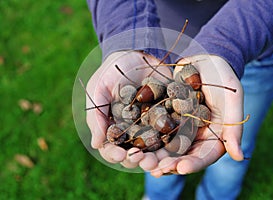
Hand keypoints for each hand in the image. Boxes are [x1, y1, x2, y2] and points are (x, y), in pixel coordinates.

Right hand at [85, 50, 172, 169]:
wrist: (138, 53)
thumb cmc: (114, 71)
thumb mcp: (100, 88)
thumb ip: (97, 115)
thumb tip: (96, 145)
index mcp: (112, 127)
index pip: (111, 148)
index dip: (114, 154)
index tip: (120, 153)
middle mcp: (131, 131)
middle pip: (132, 154)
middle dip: (136, 160)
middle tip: (142, 159)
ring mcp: (150, 127)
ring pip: (152, 150)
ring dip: (154, 158)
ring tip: (157, 160)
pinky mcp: (167, 119)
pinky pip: (170, 135)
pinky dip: (172, 144)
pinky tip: (174, 148)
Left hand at [151, 55, 244, 176]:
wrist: (204, 59)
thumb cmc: (223, 77)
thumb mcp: (232, 98)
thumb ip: (234, 126)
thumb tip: (240, 157)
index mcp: (215, 136)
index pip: (205, 155)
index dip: (194, 163)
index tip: (181, 168)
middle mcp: (196, 136)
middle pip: (183, 155)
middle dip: (170, 164)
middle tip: (156, 170)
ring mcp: (180, 128)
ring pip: (167, 146)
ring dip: (155, 156)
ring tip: (143, 162)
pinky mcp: (167, 118)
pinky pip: (156, 130)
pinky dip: (147, 138)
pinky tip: (136, 143)